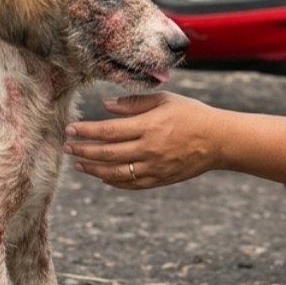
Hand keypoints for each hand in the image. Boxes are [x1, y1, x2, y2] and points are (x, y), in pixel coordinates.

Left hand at [65, 93, 220, 188]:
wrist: (219, 140)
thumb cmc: (191, 114)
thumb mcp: (164, 100)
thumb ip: (133, 103)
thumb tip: (106, 106)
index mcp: (148, 126)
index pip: (108, 131)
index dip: (86, 131)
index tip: (70, 129)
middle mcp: (149, 149)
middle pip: (107, 153)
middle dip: (83, 150)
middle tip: (67, 147)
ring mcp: (154, 167)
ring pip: (115, 173)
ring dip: (93, 169)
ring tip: (79, 164)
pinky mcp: (160, 179)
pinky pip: (131, 184)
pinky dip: (114, 181)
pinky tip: (102, 176)